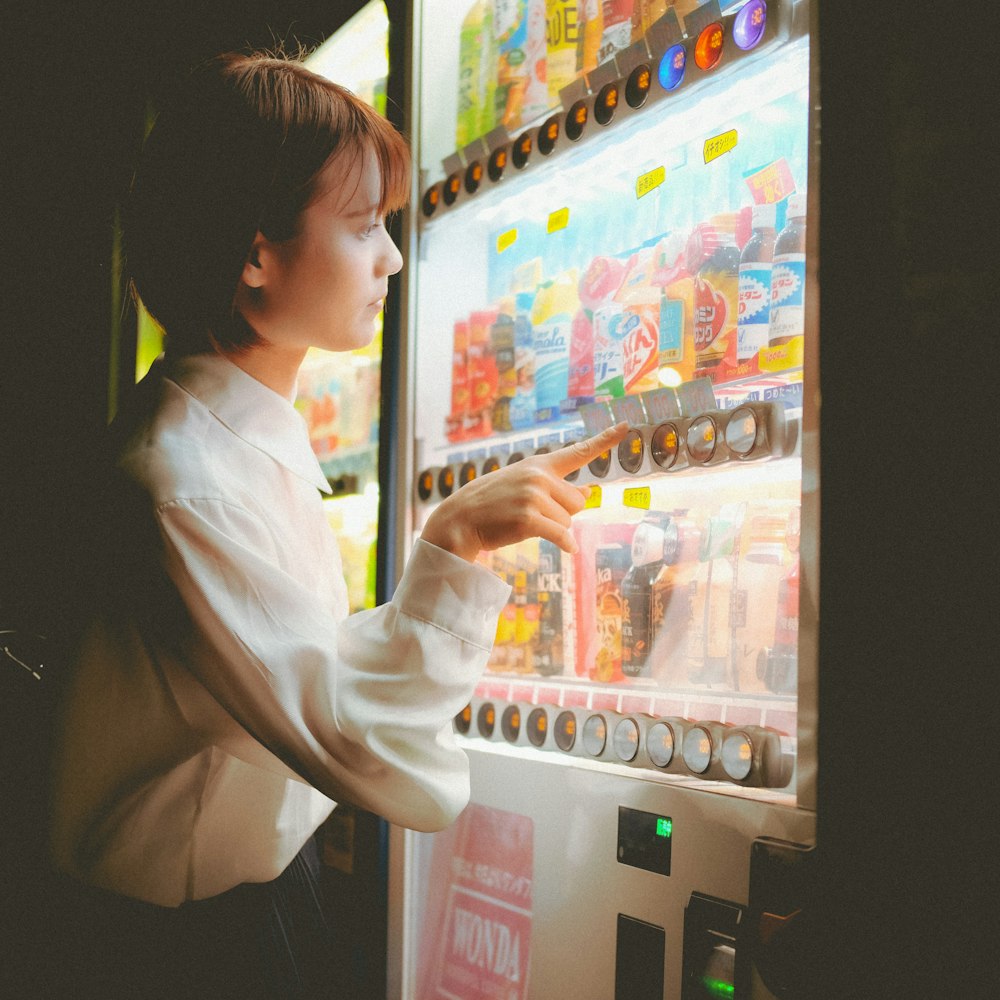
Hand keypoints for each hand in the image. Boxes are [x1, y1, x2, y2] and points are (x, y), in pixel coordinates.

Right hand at [420, 423, 629, 561]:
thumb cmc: (491, 503)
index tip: (627, 426)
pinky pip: (561, 535)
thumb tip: (588, 496)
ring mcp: (533, 498)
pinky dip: (565, 544)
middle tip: (533, 513)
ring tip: (522, 523)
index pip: (578, 452)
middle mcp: (538, 478)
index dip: (605, 440)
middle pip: (578, 502)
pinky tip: (566, 548)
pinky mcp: (529, 520)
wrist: (460, 519)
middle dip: (563, 512)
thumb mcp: (520, 483)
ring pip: (568, 521)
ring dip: (552, 528)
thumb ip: (551, 485)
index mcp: (539, 465)